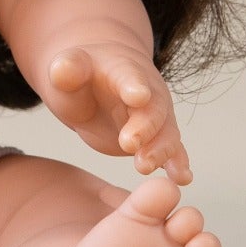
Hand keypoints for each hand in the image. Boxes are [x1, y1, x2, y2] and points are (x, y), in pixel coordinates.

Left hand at [45, 43, 192, 184]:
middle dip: (144, 127)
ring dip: (159, 151)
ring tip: (143, 167)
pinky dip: (178, 163)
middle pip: (152, 109)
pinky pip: (172, 150)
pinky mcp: (157, 138)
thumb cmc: (81, 77)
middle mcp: (148, 92)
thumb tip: (62, 69)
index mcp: (122, 70)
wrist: (97, 83)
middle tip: (128, 144)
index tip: (137, 96)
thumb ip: (67, 70)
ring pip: (166, 133)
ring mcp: (155, 116)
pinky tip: (183, 178)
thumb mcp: (67, 71)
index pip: (129, 76)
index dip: (133, 86)